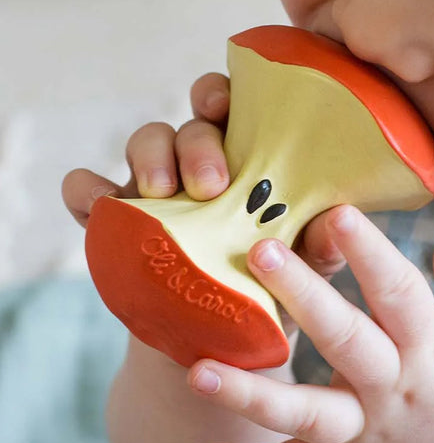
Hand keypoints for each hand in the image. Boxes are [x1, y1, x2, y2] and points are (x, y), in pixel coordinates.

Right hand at [62, 71, 345, 275]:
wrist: (220, 349)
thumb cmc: (272, 294)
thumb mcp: (304, 273)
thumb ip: (322, 245)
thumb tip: (337, 218)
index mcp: (249, 159)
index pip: (234, 106)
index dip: (223, 92)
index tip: (224, 105)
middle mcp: (199, 163)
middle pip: (192, 123)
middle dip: (196, 144)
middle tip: (211, 185)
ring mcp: (155, 189)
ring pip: (145, 142)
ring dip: (150, 158)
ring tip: (161, 195)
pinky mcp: (116, 220)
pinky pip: (88, 189)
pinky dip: (87, 189)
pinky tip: (98, 205)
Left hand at [188, 201, 433, 442]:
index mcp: (432, 344)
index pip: (400, 293)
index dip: (370, 253)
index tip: (338, 214)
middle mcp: (396, 388)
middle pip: (346, 342)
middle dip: (303, 298)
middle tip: (258, 252)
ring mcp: (370, 431)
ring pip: (309, 418)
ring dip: (253, 397)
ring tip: (196, 373)